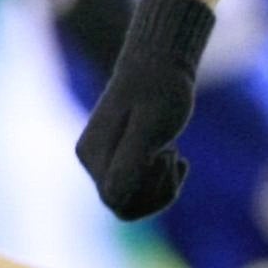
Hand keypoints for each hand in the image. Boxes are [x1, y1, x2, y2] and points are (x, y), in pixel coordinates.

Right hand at [75, 0, 215, 220]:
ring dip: (160, 186)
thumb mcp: (150, 127)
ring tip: (175, 155)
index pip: (117, 200)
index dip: (148, 192)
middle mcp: (92, 159)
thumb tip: (112, 200)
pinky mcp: (117, 155)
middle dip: (156, 191)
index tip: (167, 156)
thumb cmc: (159, 91)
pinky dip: (161, 179)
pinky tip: (175, 158)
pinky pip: (138, 186)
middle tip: (174, 157)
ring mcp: (103, 158)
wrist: (160, 63)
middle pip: (123, 205)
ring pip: (132, 199)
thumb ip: (131, 162)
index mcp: (93, 153)